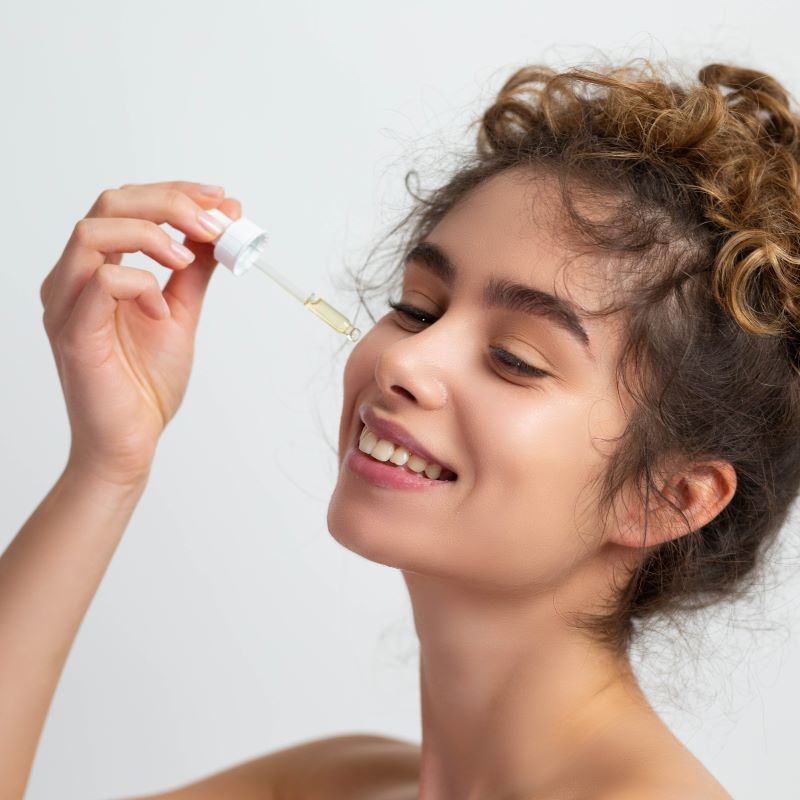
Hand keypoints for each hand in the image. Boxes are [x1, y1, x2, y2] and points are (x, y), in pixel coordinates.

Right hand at [39, 180, 240, 484]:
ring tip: (188, 259)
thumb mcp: (180, 313)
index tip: (221, 200)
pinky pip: (100, 283)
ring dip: (153, 234)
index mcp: (96, 270)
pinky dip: (141, 285)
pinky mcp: (74, 333)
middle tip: (215, 223)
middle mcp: (73, 279)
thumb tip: (218, 230)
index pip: (127, 205)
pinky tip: (162, 311)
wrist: (130, 441)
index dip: (177, 193)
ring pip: (94, 232)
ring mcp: (67, 304)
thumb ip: (193, 272)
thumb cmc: (145, 382)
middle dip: (170, 203)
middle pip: (110, 204)